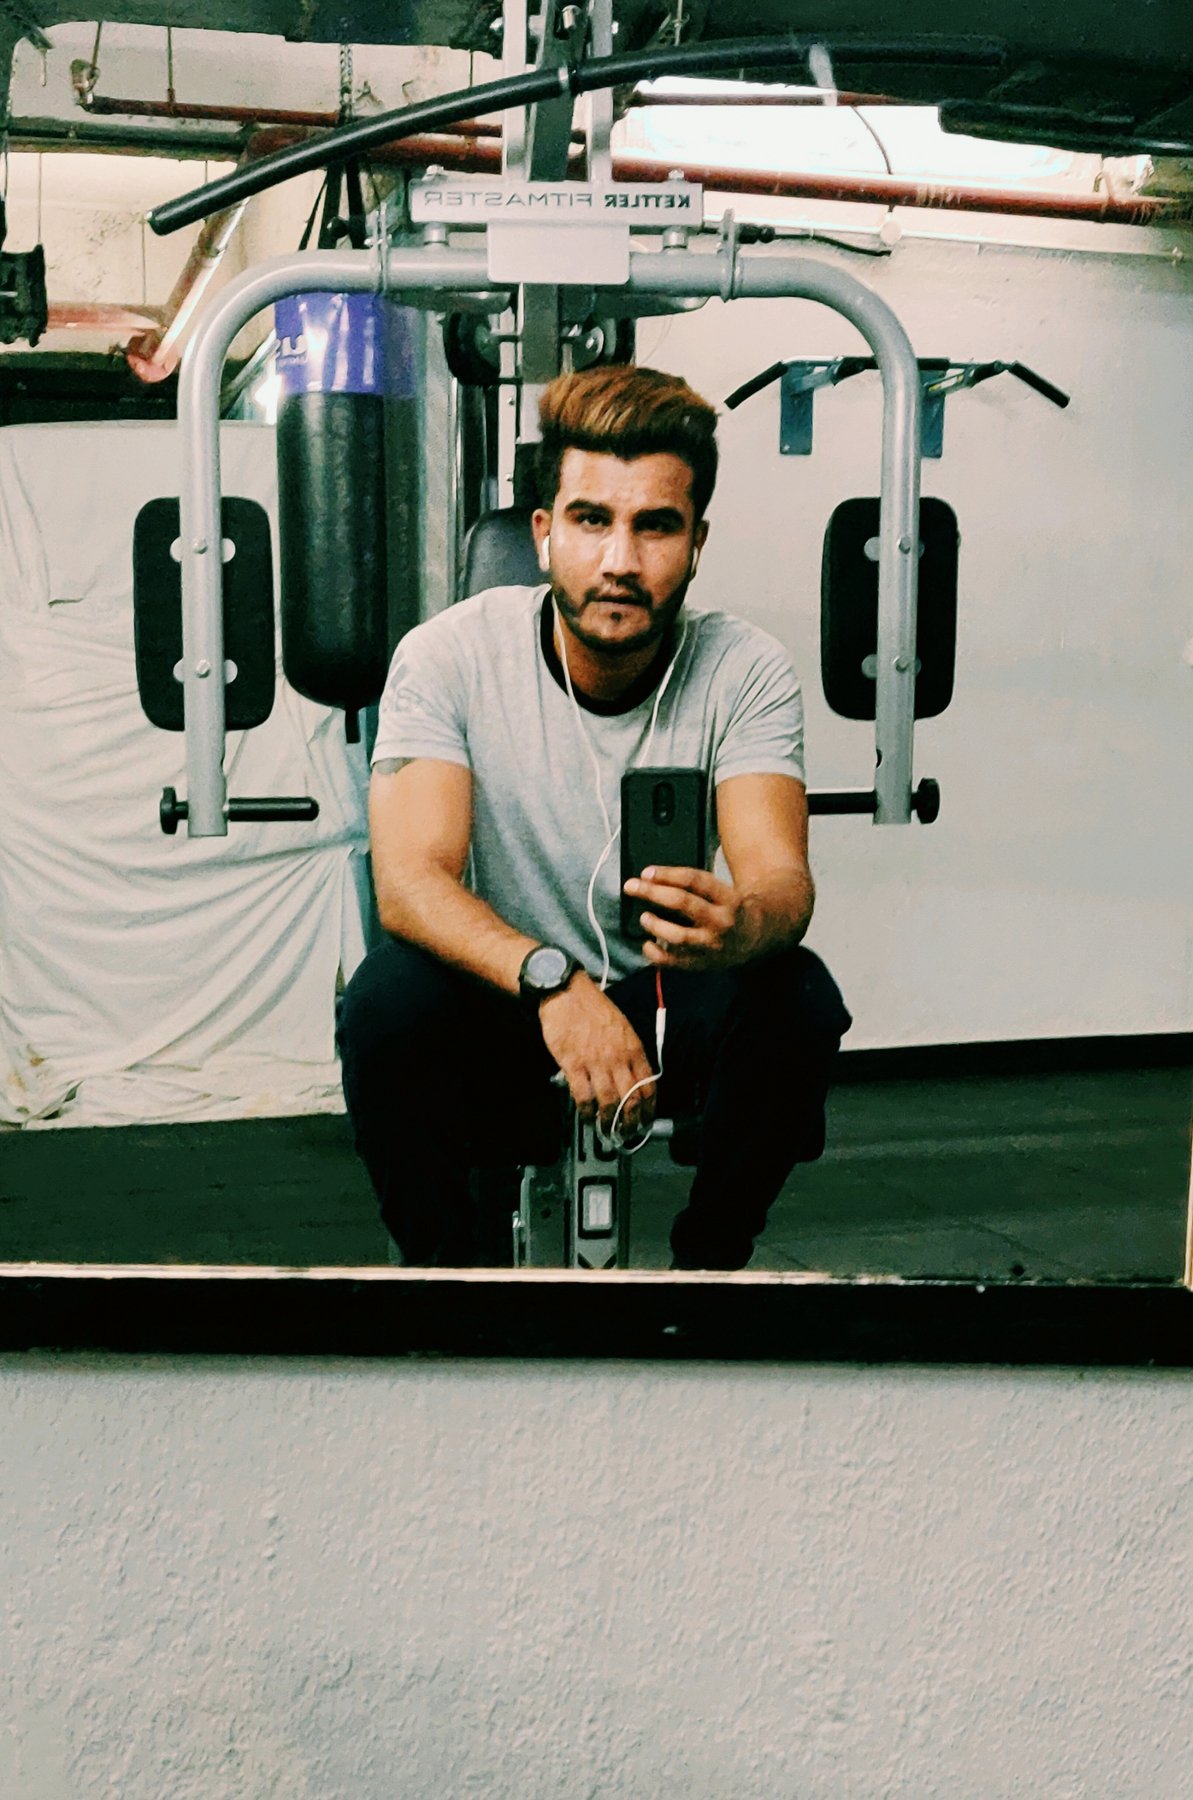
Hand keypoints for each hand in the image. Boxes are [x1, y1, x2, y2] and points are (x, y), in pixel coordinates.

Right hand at [537, 973, 656, 1136]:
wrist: (567, 992)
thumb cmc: (592, 1007)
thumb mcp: (622, 1027)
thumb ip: (630, 1052)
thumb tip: (634, 1076)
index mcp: (633, 1048)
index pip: (648, 1085)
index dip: (649, 1108)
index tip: (646, 1120)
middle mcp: (618, 1057)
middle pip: (631, 1099)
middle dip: (631, 1122)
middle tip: (627, 1133)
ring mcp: (596, 1062)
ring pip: (609, 1101)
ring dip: (608, 1121)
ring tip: (606, 1129)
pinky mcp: (574, 1064)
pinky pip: (583, 1096)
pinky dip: (586, 1111)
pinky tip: (586, 1117)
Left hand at [624, 865, 747, 970]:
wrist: (755, 936)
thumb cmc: (729, 908)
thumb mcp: (721, 890)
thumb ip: (693, 886)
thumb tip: (651, 879)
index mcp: (727, 897)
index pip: (695, 881)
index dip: (668, 874)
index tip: (646, 873)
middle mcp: (721, 921)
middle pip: (683, 904)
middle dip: (653, 893)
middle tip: (632, 887)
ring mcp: (712, 945)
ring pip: (679, 936)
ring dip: (656, 925)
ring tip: (644, 918)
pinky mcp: (704, 963)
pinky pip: (676, 962)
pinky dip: (657, 955)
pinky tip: (647, 944)